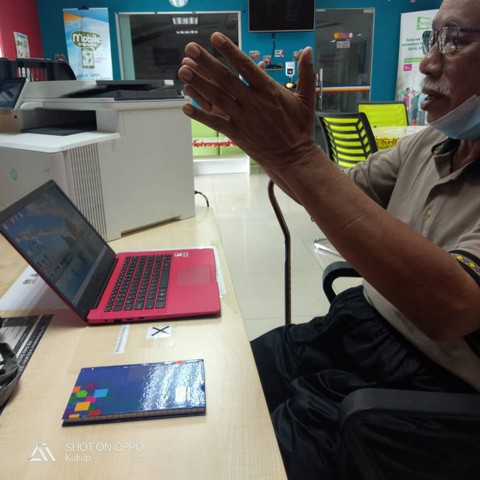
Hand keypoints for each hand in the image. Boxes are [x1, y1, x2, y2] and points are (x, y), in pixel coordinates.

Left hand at [178, 32, 317, 168]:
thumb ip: (306, 73)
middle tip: (190, 48)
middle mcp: (253, 102)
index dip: (230, 51)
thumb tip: (308, 50)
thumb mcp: (306, 99)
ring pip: (217, 98)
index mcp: (269, 91)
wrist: (293, 157)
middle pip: (225, 78)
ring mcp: (243, 119)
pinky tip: (185, 107)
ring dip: (199, 84)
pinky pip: (215, 122)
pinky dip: (200, 115)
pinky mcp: (237, 134)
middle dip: (206, 62)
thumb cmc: (300, 128)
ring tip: (183, 70)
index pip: (246, 66)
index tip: (215, 38)